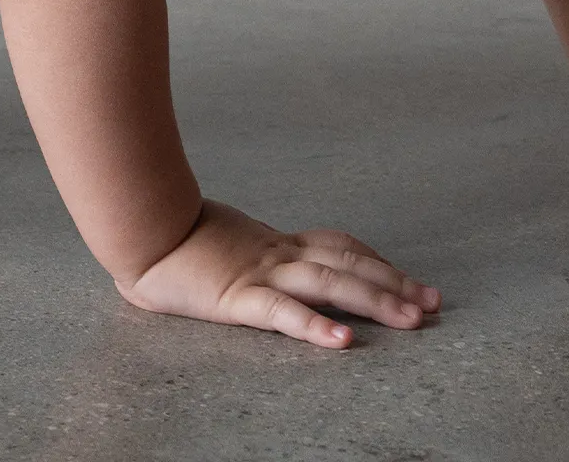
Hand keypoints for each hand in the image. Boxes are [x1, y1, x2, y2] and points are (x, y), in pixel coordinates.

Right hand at [116, 199, 438, 346]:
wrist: (135, 225)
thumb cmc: (165, 237)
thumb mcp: (216, 244)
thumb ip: (236, 255)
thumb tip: (242, 265)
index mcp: (270, 243)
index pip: (336, 245)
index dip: (374, 260)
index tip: (407, 277)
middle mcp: (275, 254)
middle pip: (347, 264)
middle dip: (393, 283)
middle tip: (433, 302)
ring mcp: (259, 273)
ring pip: (329, 284)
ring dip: (376, 300)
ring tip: (413, 319)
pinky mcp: (236, 297)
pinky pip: (283, 314)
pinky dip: (316, 326)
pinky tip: (342, 342)